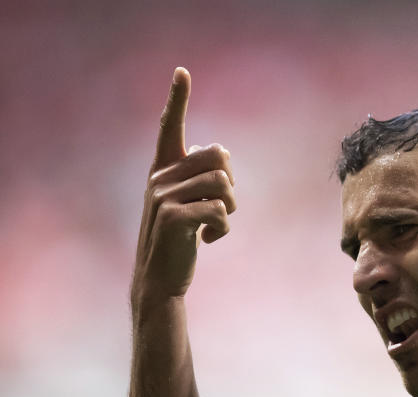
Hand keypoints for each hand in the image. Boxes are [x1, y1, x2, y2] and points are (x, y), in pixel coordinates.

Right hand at [132, 67, 235, 305]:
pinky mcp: (173, 218)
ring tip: (214, 225)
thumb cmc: (179, 241)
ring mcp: (164, 196)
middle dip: (231, 183)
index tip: (182, 71)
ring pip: (223, 184)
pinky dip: (223, 228)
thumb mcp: (186, 204)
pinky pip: (220, 210)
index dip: (177, 99)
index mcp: (163, 170)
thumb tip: (217, 152)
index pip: (170, 128)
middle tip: (220, 209)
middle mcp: (159, 177)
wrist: (160, 279)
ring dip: (230, 209)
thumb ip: (198, 177)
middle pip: (219, 156)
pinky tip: (208, 240)